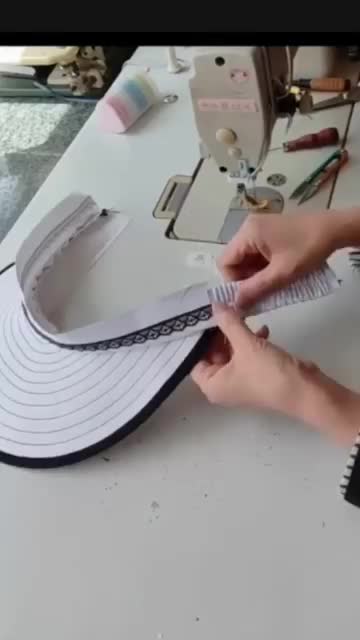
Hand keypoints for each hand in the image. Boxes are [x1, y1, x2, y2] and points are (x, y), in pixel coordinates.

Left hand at [191, 303, 313, 412]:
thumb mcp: (246, 344)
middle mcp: (222, 386)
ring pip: (231, 353)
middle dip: (219, 333)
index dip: (198, 338)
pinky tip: (263, 329)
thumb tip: (215, 305)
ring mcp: (240, 382)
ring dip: (237, 335)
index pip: (194, 359)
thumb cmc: (268, 372)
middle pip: (212, 354)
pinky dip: (251, 342)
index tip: (202, 316)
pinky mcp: (257, 376)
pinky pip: (247, 356)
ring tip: (243, 316)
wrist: (306, 391)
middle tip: (223, 310)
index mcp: (212, 385)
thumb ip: (228, 322)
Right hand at [218, 212, 336, 306]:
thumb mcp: (282, 274)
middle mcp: (248, 227)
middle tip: (262, 292)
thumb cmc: (308, 248)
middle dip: (245, 279)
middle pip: (234, 260)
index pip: (225, 263)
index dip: (233, 283)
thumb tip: (235, 305)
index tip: (249, 295)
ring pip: (246, 259)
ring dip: (255, 275)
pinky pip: (256, 253)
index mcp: (247, 233)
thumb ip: (255, 290)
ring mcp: (259, 228)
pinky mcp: (268, 232)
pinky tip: (277, 274)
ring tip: (272, 284)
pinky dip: (263, 267)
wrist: (335, 229)